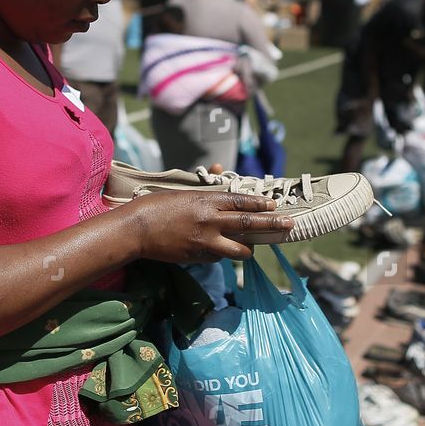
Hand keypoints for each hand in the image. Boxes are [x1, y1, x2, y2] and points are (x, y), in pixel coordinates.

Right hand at [126, 192, 292, 262]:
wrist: (135, 229)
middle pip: (248, 224)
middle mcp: (210, 221)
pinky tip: (219, 250)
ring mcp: (204, 241)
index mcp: (206, 201)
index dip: (260, 205)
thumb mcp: (183, 192)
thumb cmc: (156, 205)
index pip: (241, 202)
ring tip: (255, 248)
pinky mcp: (197, 257)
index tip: (274, 206)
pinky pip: (217, 257)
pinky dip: (221, 254)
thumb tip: (220, 168)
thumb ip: (206, 188)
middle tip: (289, 225)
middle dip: (271, 225)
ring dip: (249, 249)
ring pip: (238, 249)